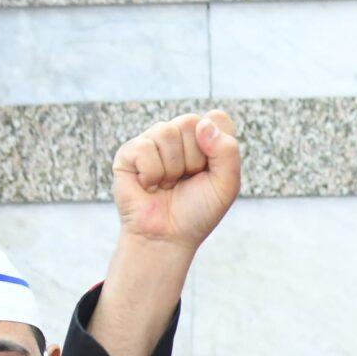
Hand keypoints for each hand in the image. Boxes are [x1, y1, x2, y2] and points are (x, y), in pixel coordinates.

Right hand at [112, 111, 240, 250]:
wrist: (168, 237)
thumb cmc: (197, 211)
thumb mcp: (226, 184)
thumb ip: (227, 151)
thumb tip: (202, 124)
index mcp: (203, 139)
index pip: (216, 118)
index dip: (217, 145)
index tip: (210, 170)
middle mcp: (177, 136)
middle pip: (190, 122)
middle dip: (194, 159)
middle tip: (187, 180)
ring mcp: (152, 142)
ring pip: (166, 132)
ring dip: (172, 168)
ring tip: (167, 184)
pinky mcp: (129, 152)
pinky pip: (144, 147)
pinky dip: (152, 173)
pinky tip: (149, 185)